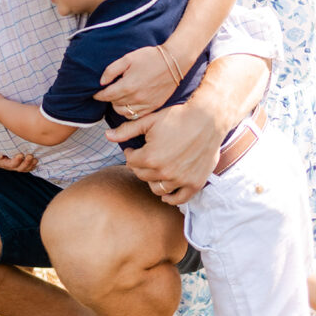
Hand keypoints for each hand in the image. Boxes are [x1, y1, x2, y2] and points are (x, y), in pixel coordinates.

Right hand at [0, 148, 37, 173]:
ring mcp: (16, 166)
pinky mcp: (19, 164)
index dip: (17, 161)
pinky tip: (36, 161)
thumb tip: (0, 156)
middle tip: (30, 156)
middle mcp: (10, 166)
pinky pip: (27, 168)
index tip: (20, 154)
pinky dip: (32, 166)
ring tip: (35, 159)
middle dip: (26, 162)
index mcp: (4, 163)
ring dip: (31, 164)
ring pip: (24, 169)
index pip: (11, 164)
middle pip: (20, 168)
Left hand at [95, 46, 176, 116]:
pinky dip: (130, 112)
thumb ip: (111, 70)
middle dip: (109, 99)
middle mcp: (135, 98)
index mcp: (127, 86)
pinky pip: (137, 115)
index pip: (106, 96)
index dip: (98, 95)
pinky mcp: (154, 106)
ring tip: (119, 98)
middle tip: (110, 92)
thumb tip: (101, 82)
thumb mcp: (127, 58)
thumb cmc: (149, 57)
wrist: (174, 61)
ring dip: (118, 106)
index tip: (96, 93)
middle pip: (114, 104)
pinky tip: (130, 104)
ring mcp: (145, 104)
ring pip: (124, 112)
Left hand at [107, 101, 221, 204]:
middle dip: (141, 166)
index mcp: (149, 157)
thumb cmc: (178, 117)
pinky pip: (179, 199)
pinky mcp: (194, 183)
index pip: (131, 162)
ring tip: (155, 171)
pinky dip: (171, 198)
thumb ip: (127, 131)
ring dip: (153, 181)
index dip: (131, 154)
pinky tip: (166, 192)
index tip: (134, 149)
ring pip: (158, 189)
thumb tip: (107, 136)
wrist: (208, 119)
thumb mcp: (150, 121)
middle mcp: (163, 172)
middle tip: (145, 158)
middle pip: (143, 176)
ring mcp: (180, 180)